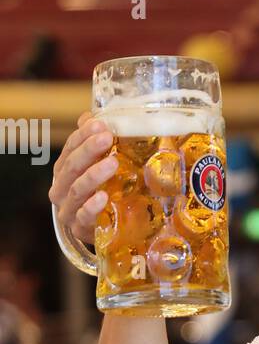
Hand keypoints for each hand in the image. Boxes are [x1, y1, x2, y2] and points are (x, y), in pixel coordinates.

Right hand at [48, 110, 117, 244]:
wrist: (105, 228)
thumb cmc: (101, 191)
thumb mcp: (99, 165)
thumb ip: (94, 142)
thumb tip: (90, 115)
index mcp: (64, 169)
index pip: (70, 147)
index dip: (83, 135)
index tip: (101, 124)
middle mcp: (61, 188)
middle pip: (71, 166)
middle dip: (88, 150)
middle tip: (107, 137)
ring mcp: (68, 209)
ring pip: (76, 189)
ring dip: (93, 175)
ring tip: (113, 163)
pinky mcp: (79, 228)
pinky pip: (83, 216)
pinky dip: (92, 207)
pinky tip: (104, 197)